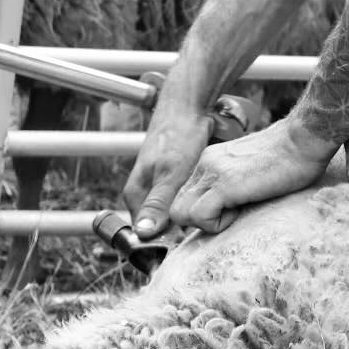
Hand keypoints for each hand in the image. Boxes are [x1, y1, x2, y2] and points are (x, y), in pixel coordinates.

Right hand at [121, 94, 215, 238]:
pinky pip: (184, 200)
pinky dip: (197, 201)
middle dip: (184, 228)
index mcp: (136, 196)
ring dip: (192, 215)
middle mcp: (145, 194)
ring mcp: (159, 186)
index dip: (168, 242)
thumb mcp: (171, 171)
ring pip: (175, 214)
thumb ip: (158, 203)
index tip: (190, 240)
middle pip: (162, 227)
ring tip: (211, 210)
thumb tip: (144, 233)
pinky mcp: (174, 179)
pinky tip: (211, 198)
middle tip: (206, 222)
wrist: (189, 105)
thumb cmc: (178, 134)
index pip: (146, 236)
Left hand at [168, 119, 339, 233]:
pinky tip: (241, 212)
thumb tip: (229, 206)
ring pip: (180, 213)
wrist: (304, 139)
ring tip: (236, 213)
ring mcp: (213, 172)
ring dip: (206, 224)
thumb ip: (232, 182)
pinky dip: (217, 224)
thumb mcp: (249, 169)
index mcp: (210, 161)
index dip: (202, 212)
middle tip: (229, 216)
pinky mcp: (225, 184)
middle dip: (198, 221)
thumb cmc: (289, 158)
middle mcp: (205, 164)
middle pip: (176, 206)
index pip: (185, 196)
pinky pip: (200, 216)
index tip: (228, 212)